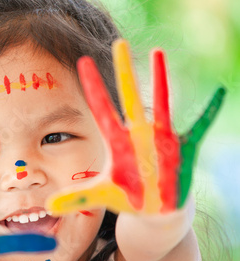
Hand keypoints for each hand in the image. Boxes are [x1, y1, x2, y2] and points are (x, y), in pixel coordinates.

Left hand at [47, 39, 225, 214]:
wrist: (155, 209)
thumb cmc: (127, 197)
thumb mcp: (101, 196)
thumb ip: (76, 198)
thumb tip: (48, 207)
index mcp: (118, 143)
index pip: (102, 109)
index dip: (93, 87)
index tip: (82, 62)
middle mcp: (138, 135)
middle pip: (129, 97)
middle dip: (124, 72)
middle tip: (118, 43)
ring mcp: (161, 139)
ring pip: (161, 103)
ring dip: (160, 79)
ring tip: (157, 53)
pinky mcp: (182, 148)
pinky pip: (199, 126)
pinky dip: (210, 111)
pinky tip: (219, 92)